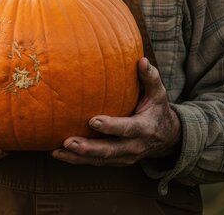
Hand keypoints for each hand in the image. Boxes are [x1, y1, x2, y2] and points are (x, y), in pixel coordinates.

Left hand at [51, 57, 181, 165]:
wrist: (166, 138)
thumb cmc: (156, 109)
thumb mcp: (157, 94)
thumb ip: (150, 78)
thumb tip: (141, 60)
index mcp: (144, 129)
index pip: (127, 129)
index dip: (111, 126)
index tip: (93, 121)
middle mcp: (134, 146)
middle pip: (110, 150)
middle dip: (89, 148)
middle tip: (68, 142)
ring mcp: (124, 157)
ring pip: (99, 160)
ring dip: (77, 158)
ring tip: (57, 152)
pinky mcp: (114, 161)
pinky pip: (94, 162)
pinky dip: (76, 160)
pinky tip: (57, 154)